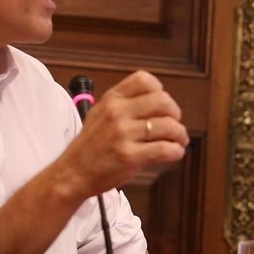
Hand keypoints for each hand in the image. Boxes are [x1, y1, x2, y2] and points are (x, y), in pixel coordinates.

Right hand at [57, 70, 188, 198]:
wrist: (73, 173)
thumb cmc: (90, 147)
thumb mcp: (100, 115)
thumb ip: (124, 105)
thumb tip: (159, 102)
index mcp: (111, 100)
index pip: (144, 80)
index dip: (161, 91)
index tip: (163, 105)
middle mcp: (117, 112)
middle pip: (163, 101)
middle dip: (175, 113)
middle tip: (175, 124)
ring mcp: (123, 134)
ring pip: (168, 126)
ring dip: (180, 134)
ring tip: (178, 141)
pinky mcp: (129, 156)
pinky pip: (165, 149)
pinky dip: (176, 151)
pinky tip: (174, 152)